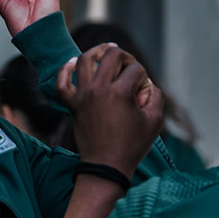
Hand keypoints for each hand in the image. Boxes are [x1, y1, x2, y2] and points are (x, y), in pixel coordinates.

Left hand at [57, 43, 163, 174]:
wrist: (106, 167)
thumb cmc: (132, 146)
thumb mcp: (154, 121)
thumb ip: (156, 96)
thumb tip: (147, 84)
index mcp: (120, 92)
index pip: (135, 69)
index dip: (144, 77)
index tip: (144, 93)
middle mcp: (99, 89)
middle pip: (111, 56)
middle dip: (124, 57)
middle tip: (129, 66)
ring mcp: (83, 96)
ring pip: (84, 60)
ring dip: (97, 52)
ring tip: (106, 50)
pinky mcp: (72, 105)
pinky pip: (62, 82)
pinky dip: (65, 70)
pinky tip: (73, 62)